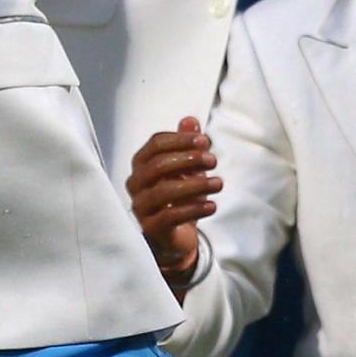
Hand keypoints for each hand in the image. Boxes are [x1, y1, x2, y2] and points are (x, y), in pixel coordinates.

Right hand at [127, 118, 220, 290]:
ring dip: (196, 185)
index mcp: (141, 164)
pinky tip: (212, 206)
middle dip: (189, 160)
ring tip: (219, 183)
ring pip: (164, 191)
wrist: (173, 236)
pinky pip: (171, 216)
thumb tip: (190, 120)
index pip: (156, 144)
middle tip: (213, 160)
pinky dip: (194, 209)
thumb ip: (186, 144)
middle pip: (158, 165)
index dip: (181, 140)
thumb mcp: (186, 168)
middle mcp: (136, 183)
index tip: (205, 142)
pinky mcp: (150, 227)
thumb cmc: (178, 197)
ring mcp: (140, 206)